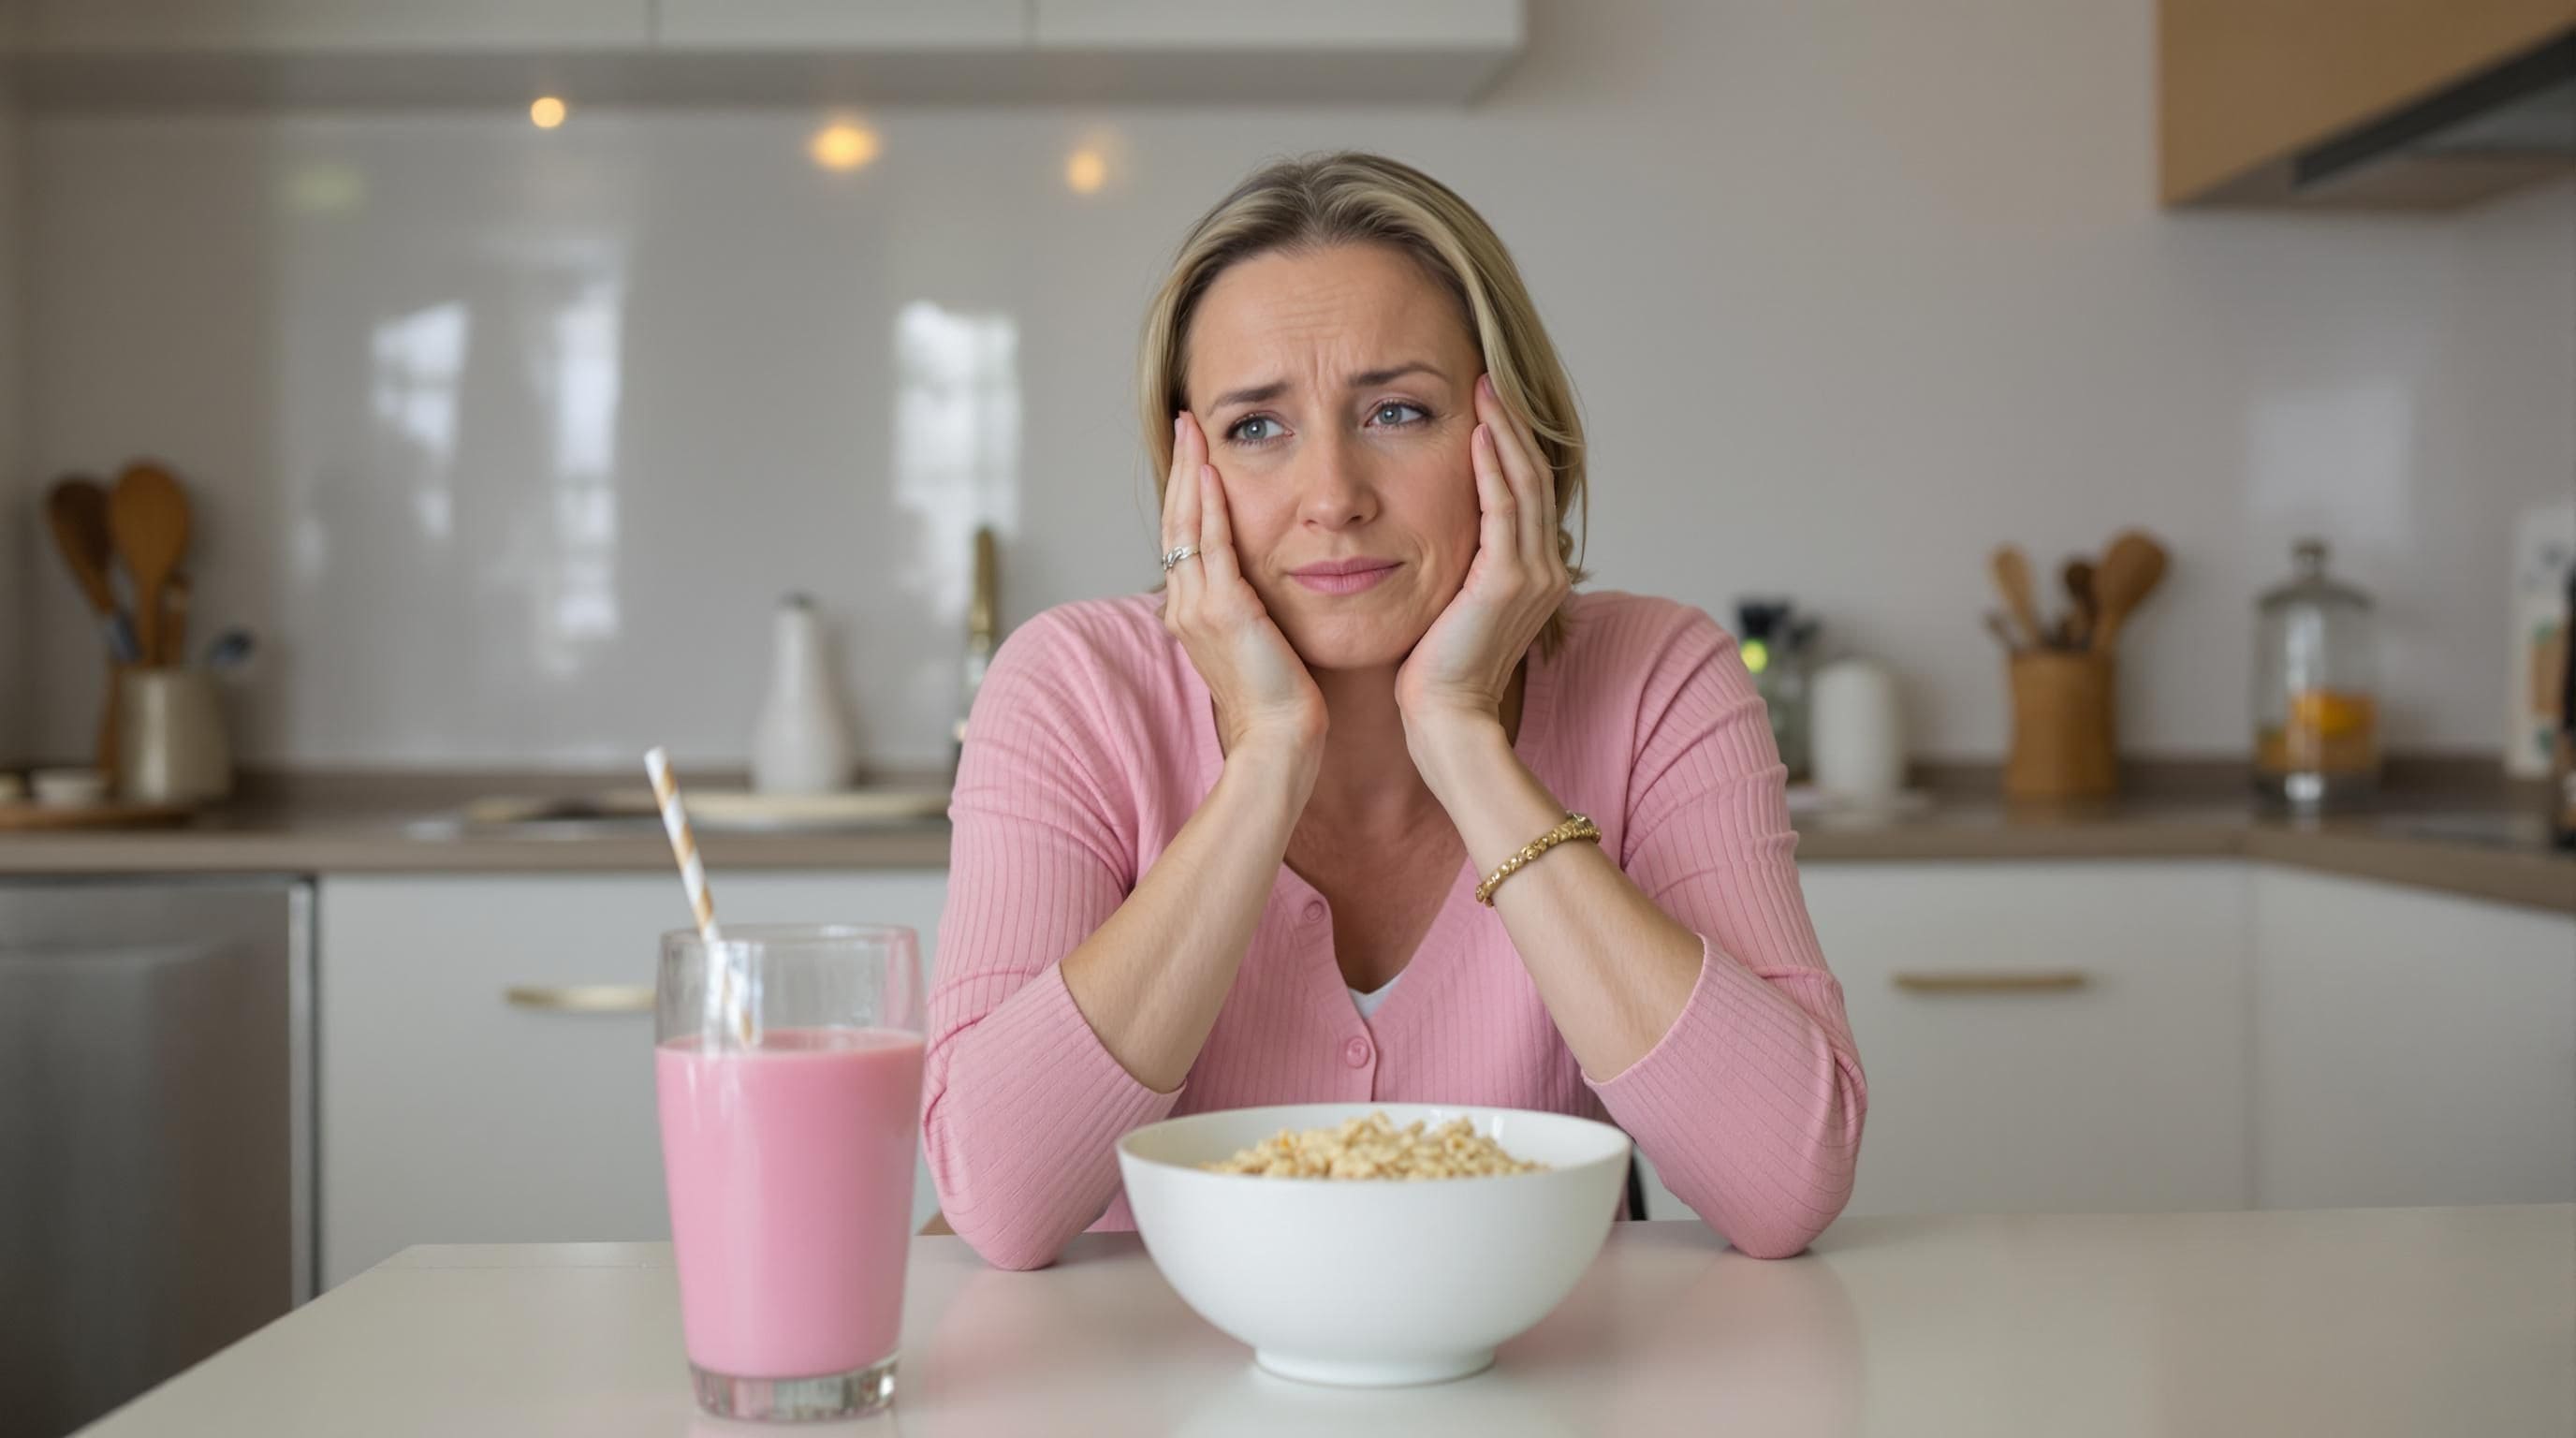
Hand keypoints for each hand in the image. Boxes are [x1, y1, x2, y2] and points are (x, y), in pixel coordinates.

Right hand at [1158, 411, 1328, 762]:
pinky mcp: (1223, 611)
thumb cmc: (1281, 705)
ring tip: (1194, 429)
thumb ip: (1253, 615)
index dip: (1188, 492)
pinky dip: (1211, 504)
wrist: (1280, 745)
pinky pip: (1213, 544)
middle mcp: (1184, 606)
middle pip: (1176, 520)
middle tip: (1186, 421)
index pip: (1184, 537)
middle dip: (1182, 468)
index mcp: (1192, 614)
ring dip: (1191, 471)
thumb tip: (1262, 593)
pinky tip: (1216, 470)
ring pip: (1187, 523)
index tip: (1196, 452)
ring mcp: (1198, 608)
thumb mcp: (1260, 649)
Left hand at [1396, 373, 1570, 738]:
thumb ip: (1458, 564)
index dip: (1511, 444)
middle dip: (1512, 424)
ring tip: (1485, 390)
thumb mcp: (1452, 603)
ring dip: (1505, 432)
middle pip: (1534, 476)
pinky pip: (1504, 508)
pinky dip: (1493, 467)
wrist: (1444, 719)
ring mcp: (1533, 575)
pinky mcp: (1508, 582)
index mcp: (1535, 573)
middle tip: (1488, 377)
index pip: (1527, 491)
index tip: (1485, 403)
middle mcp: (1545, 569)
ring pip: (1525, 483)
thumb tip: (1432, 529)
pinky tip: (1478, 434)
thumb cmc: (1435, 671)